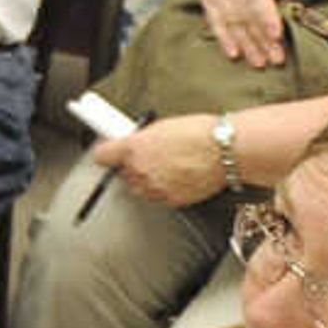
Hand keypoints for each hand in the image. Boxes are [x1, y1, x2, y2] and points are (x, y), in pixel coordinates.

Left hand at [92, 113, 227, 209]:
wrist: (226, 151)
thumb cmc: (200, 133)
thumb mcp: (162, 126)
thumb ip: (142, 139)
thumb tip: (136, 142)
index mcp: (132, 147)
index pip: (101, 156)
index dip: (107, 154)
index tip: (109, 153)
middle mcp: (139, 170)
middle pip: (123, 174)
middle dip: (134, 166)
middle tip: (151, 158)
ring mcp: (154, 187)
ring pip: (140, 188)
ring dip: (148, 180)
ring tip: (168, 168)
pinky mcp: (171, 200)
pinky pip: (159, 198)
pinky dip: (165, 190)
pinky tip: (179, 177)